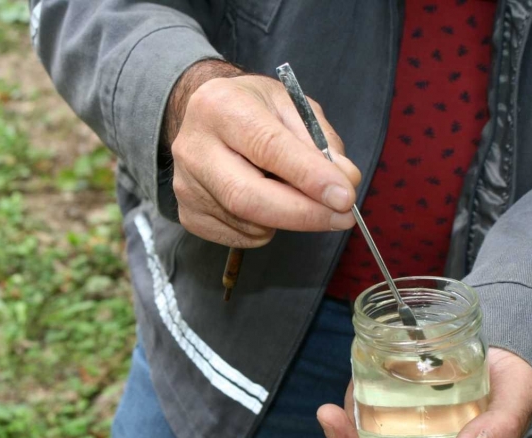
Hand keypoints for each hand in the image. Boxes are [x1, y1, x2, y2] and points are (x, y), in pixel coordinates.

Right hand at [163, 60, 361, 247]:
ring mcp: (185, 185)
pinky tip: (265, 201)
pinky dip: (266, 228)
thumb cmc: (253, 109)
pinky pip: (240, 237)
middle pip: (248, 197)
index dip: (308, 176)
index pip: (267, 147)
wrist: (205, 118)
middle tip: (343, 218)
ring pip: (249, 223)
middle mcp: (194, 148)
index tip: (344, 197)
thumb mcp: (291, 106)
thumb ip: (321, 141)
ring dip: (288, 219)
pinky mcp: (188, 214)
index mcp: (219, 106)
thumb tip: (345, 181)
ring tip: (294, 193)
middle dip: (303, 214)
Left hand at [316, 348, 531, 437]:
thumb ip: (500, 430)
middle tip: (334, 422)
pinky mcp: (395, 418)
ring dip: (344, 436)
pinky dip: (354, 408)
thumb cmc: (514, 386)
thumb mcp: (518, 401)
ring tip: (330, 412)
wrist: (499, 357)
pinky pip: (367, 422)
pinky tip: (351, 386)